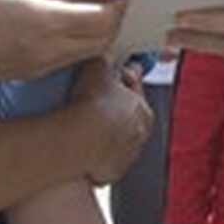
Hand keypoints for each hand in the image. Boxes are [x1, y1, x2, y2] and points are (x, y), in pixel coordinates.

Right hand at [0, 0, 127, 87]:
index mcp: (47, 22)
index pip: (102, 18)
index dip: (117, 4)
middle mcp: (52, 48)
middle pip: (105, 38)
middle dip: (114, 19)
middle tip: (109, 0)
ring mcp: (46, 64)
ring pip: (92, 51)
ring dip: (100, 32)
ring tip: (91, 10)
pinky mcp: (38, 73)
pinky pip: (73, 58)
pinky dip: (82, 42)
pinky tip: (69, 25)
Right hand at [69, 57, 153, 184]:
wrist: (79, 140)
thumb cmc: (93, 105)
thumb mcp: (99, 67)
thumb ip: (104, 59)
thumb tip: (103, 50)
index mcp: (144, 110)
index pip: (135, 93)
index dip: (121, 84)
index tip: (111, 81)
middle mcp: (139, 136)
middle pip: (126, 119)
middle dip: (113, 110)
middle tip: (93, 103)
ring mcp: (125, 157)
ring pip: (115, 142)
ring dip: (104, 134)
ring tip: (83, 126)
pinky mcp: (109, 173)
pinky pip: (102, 161)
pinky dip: (94, 155)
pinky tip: (81, 146)